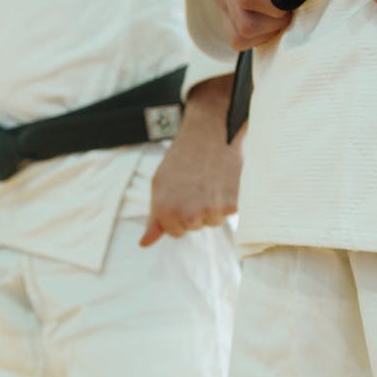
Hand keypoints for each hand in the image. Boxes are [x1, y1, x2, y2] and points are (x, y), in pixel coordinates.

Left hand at [140, 75, 241, 246]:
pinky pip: (230, 212)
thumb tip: (144, 244)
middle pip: (196, 227)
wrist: (209, 132)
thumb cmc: (182, 158)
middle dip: (196, 211)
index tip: (183, 195)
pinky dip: (229, 198)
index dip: (179, 215)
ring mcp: (211, 211)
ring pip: (214, 221)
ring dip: (214, 206)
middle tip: (196, 184)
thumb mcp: (159, 185)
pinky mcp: (232, 205)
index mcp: (166, 212)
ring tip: (209, 181)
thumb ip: (154, 218)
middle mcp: (188, 215)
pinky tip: (223, 180)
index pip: (175, 233)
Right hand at [186, 0, 290, 49]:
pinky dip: (255, 39)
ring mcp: (223, 4)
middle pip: (246, 24)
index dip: (273, 4)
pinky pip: (235, 40)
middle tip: (290, 6)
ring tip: (281, 13)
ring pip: (241, 36)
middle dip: (274, 22)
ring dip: (267, 32)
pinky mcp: (223, 13)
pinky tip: (268, 22)